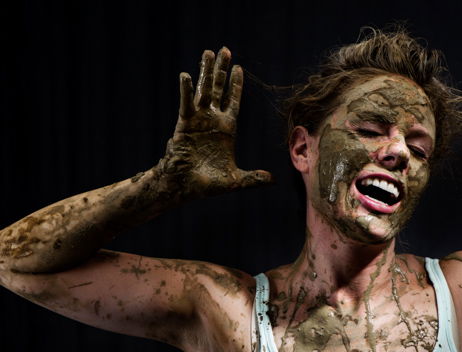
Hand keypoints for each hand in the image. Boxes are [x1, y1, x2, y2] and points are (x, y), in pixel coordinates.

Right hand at [157, 47, 271, 196]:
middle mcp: (212, 121)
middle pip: (218, 89)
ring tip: (208, 53)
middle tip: (225, 49)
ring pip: (204, 91)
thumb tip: (273, 180)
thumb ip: (254, 178)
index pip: (233, 101)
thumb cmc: (207, 185)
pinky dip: (186, 91)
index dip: (235, 85)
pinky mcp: (185, 125)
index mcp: (226, 130)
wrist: (185, 188)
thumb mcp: (235, 181)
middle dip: (222, 70)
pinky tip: (186, 76)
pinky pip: (186, 105)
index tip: (238, 68)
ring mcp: (198, 121)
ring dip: (206, 72)